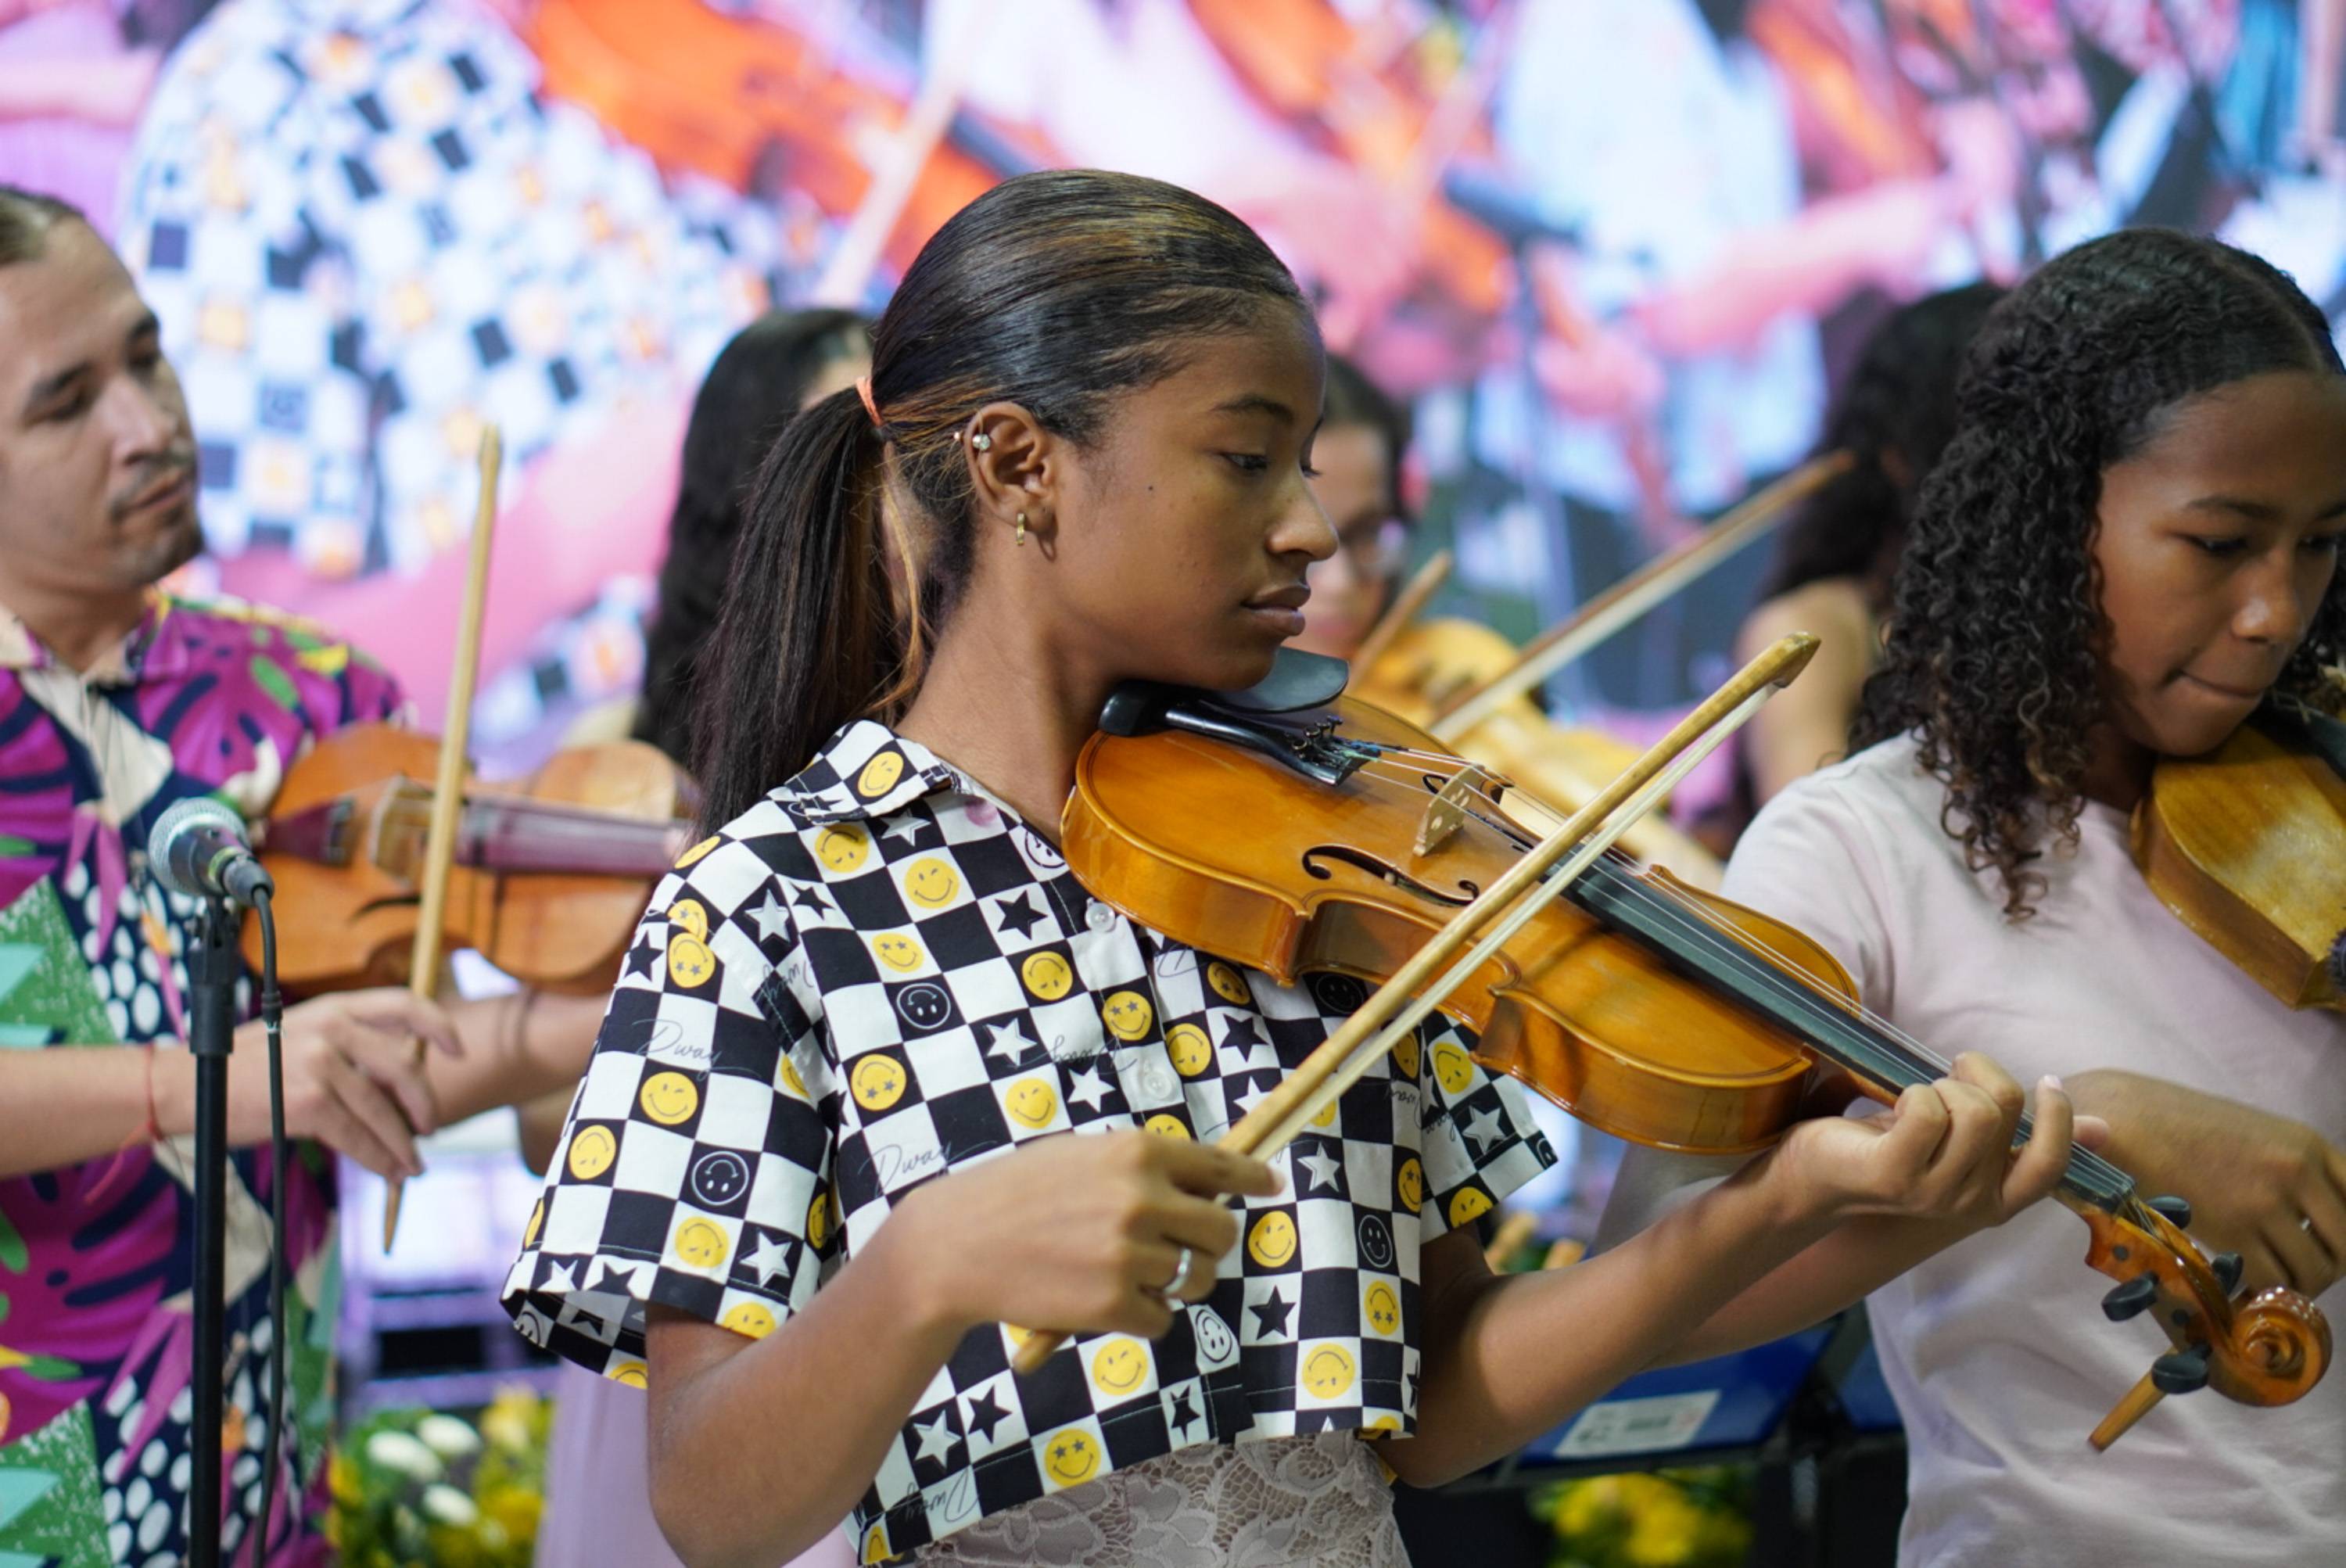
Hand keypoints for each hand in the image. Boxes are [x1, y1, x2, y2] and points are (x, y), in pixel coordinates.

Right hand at [220, 989, 461, 1178]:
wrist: (187, 1086)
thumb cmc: (242, 1067)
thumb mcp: (298, 1036)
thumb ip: (345, 1046)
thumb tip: (397, 1081)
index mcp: (334, 1008)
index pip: (404, 1004)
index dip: (439, 1026)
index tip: (457, 1050)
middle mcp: (333, 1030)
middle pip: (404, 1068)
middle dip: (424, 1104)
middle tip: (429, 1128)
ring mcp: (321, 1065)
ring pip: (383, 1111)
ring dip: (402, 1144)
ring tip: (411, 1164)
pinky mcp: (310, 1103)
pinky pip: (359, 1137)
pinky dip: (378, 1158)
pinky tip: (388, 1170)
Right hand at [888, 1131, 1281, 1339]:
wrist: (955, 1244)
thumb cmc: (1014, 1196)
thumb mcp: (1080, 1157)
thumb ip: (1138, 1169)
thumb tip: (1202, 1187)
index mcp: (1137, 1152)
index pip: (1218, 1164)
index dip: (1250, 1177)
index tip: (1270, 1186)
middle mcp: (1141, 1198)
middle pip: (1221, 1231)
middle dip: (1211, 1246)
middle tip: (1184, 1253)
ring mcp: (1129, 1254)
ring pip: (1194, 1279)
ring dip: (1173, 1283)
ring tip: (1127, 1276)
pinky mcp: (1114, 1305)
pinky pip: (1162, 1319)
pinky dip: (1142, 1317)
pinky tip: (1101, 1302)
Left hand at [1763, 1054, 2087, 1231]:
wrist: (1811, 1177)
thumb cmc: (1887, 1149)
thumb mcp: (1961, 1141)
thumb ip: (2020, 1136)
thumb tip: (2102, 1128)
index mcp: (1994, 1199)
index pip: (2050, 1164)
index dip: (2057, 1117)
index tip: (2044, 1081)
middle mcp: (1971, 1204)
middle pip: (2005, 1110)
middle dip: (1973, 1075)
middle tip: (1941, 1079)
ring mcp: (1934, 1194)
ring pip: (1974, 1108)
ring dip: (1940, 1083)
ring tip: (1914, 1098)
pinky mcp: (1896, 1174)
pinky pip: (1928, 1109)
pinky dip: (1911, 1092)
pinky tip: (1891, 1109)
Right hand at [2070, 1070, 2345, 1298]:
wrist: (2127, 1120)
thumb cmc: (2184, 1126)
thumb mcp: (2258, 1134)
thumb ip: (2295, 1170)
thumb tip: (2318, 1223)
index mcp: (2309, 1145)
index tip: (2334, 1249)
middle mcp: (2297, 1172)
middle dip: (2330, 1268)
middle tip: (2301, 1273)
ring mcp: (2265, 1202)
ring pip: (2313, 1271)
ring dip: (2295, 1286)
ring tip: (2267, 1280)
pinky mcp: (2231, 1230)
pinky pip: (2270, 1280)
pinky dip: (2263, 1293)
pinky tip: (2244, 1285)